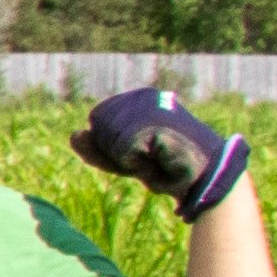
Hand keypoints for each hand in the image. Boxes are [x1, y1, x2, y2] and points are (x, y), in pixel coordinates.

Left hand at [76, 83, 251, 219]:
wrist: (203, 179)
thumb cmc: (165, 167)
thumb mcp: (122, 159)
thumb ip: (94, 148)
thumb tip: (73, 134)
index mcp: (135, 99)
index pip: (98, 122)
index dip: (112, 146)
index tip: (140, 152)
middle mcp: (142, 97)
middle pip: (100, 130)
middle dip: (117, 153)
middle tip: (149, 158)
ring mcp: (149, 107)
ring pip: (109, 139)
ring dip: (128, 159)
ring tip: (155, 159)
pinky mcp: (155, 122)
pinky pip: (122, 150)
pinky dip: (135, 163)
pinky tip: (157, 161)